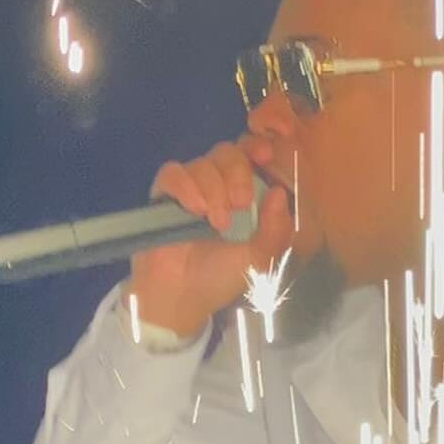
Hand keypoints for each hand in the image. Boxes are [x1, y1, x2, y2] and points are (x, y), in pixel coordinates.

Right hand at [127, 136, 294, 336]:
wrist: (183, 295)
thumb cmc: (222, 277)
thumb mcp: (259, 259)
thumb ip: (275, 230)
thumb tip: (279, 193)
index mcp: (244, 193)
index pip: (251, 156)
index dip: (258, 148)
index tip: (266, 155)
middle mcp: (218, 185)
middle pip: (228, 152)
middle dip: (238, 173)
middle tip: (241, 204)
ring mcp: (190, 187)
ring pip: (203, 163)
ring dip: (214, 189)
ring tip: (217, 223)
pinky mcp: (164, 194)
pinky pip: (173, 173)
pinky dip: (186, 186)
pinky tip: (194, 209)